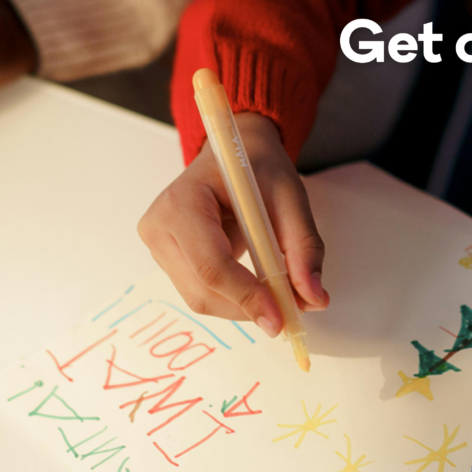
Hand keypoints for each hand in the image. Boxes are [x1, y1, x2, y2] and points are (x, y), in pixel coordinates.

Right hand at [138, 113, 328, 336]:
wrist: (232, 153)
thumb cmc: (257, 168)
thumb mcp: (290, 198)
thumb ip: (304, 248)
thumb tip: (314, 299)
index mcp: (182, 202)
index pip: (211, 263)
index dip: (246, 295)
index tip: (280, 318)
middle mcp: (159, 226)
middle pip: (202, 289)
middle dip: (247, 307)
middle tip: (288, 313)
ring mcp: (157, 246)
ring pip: (200, 299)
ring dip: (241, 306)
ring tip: (275, 294)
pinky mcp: (165, 259)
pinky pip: (199, 292)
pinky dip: (232, 298)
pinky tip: (253, 284)